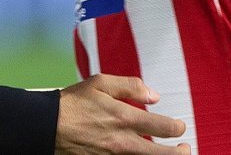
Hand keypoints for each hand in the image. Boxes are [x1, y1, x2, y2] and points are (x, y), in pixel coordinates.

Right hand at [55, 75, 188, 154]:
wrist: (46, 126)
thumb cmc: (72, 102)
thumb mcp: (99, 83)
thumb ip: (130, 86)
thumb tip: (154, 96)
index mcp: (124, 117)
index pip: (163, 127)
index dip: (177, 127)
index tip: (178, 126)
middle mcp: (122, 141)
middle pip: (163, 154)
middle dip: (180, 152)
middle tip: (184, 148)